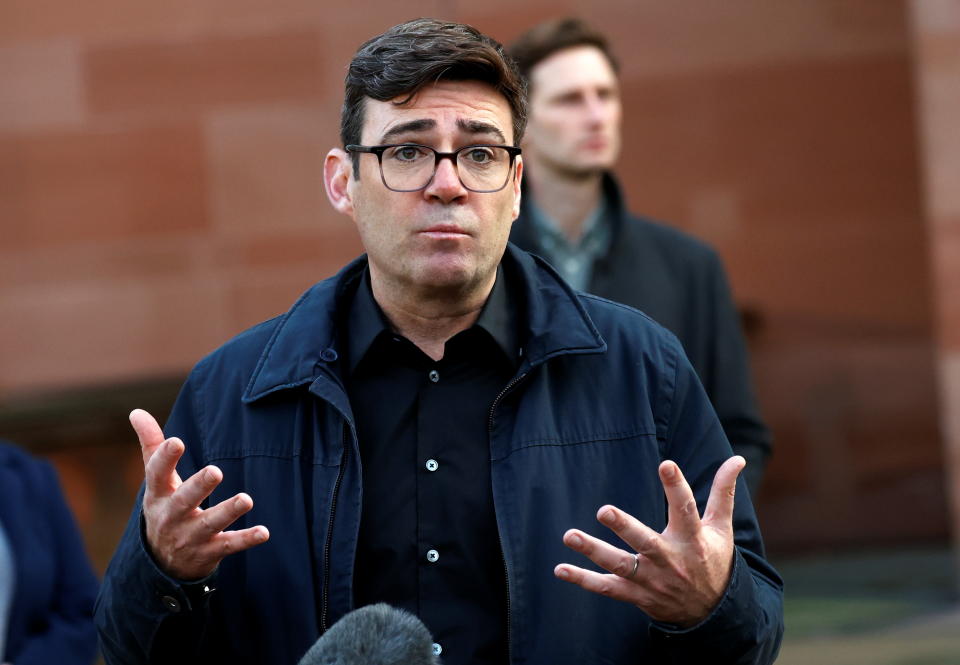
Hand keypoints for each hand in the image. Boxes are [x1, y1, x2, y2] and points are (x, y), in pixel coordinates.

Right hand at [131, 409, 269, 579]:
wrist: (162, 563)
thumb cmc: (165, 507)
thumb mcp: (156, 481)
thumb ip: (151, 445)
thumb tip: (136, 411)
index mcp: (159, 495)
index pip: (157, 474)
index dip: (165, 458)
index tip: (176, 441)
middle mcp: (173, 516)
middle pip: (184, 500)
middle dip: (199, 486)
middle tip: (215, 471)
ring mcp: (191, 536)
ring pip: (210, 524)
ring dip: (227, 512)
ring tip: (246, 499)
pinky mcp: (210, 551)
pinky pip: (229, 545)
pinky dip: (246, 539)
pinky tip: (264, 532)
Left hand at [554, 456, 744, 626]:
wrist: (713, 613)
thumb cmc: (713, 560)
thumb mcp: (721, 528)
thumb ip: (723, 492)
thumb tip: (737, 458)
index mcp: (692, 539)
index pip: (686, 509)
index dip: (676, 487)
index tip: (666, 465)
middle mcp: (670, 560)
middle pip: (646, 542)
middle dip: (625, 527)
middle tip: (603, 511)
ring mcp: (652, 580)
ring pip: (621, 565)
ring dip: (594, 552)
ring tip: (569, 536)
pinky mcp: (636, 595)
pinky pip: (607, 588)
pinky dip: (583, 580)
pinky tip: (560, 569)